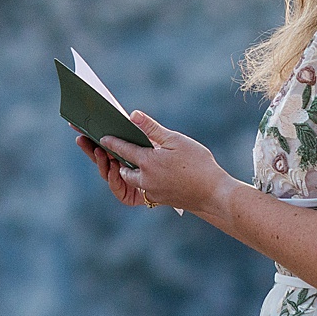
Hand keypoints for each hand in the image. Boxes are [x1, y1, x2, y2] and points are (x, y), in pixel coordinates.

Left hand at [74, 113, 236, 220]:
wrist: (214, 194)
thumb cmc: (199, 164)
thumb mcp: (176, 140)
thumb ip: (152, 129)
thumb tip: (133, 115)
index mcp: (148, 162)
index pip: (123, 149)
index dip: (111, 142)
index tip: (102, 137)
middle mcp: (146, 179)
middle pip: (123, 170)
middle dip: (116, 161)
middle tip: (109, 151)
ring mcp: (152, 192)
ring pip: (133, 181)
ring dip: (128, 172)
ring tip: (127, 161)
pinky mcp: (160, 200)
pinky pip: (144, 190)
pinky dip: (142, 181)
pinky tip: (148, 174)